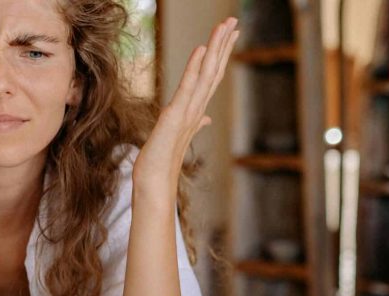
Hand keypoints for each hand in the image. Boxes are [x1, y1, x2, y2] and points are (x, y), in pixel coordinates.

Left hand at [134, 18, 238, 191]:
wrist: (154, 181)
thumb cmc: (162, 160)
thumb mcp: (177, 135)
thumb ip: (195, 123)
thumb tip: (206, 119)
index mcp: (197, 110)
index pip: (212, 77)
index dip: (221, 55)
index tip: (230, 35)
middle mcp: (197, 108)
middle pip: (214, 70)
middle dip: (224, 44)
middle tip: (234, 21)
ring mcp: (189, 111)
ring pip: (207, 73)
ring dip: (216, 48)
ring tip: (224, 26)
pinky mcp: (176, 115)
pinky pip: (188, 86)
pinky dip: (195, 67)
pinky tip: (202, 49)